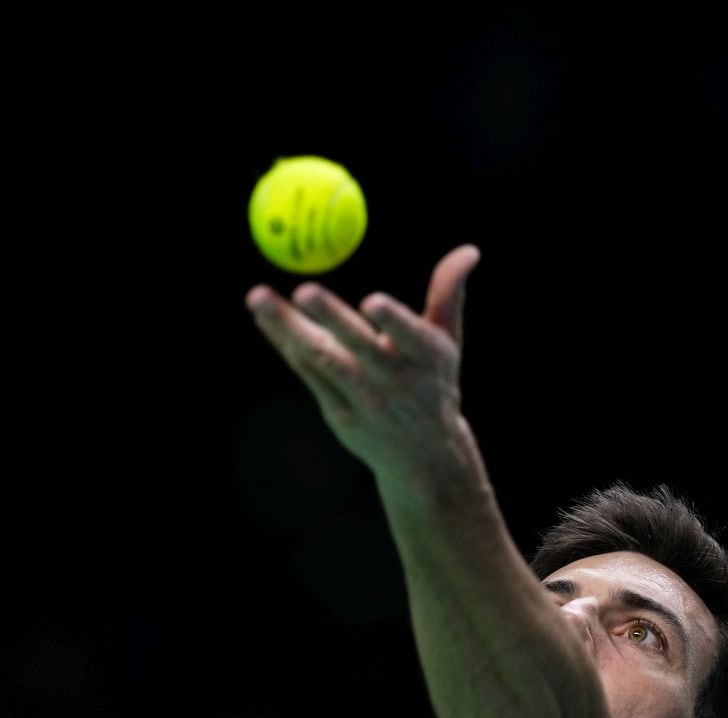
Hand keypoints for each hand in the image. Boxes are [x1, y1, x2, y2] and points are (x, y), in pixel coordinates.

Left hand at [246, 245, 480, 478]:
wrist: (423, 457)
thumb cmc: (433, 384)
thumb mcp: (447, 342)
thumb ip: (448, 294)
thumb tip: (468, 250)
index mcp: (427, 359)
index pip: (411, 337)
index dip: (394, 321)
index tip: (373, 301)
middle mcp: (395, 382)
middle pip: (358, 347)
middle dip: (331, 318)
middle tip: (303, 290)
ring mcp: (364, 402)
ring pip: (322, 360)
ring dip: (288, 329)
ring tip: (258, 297)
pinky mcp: (339, 416)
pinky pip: (309, 374)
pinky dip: (286, 345)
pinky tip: (265, 319)